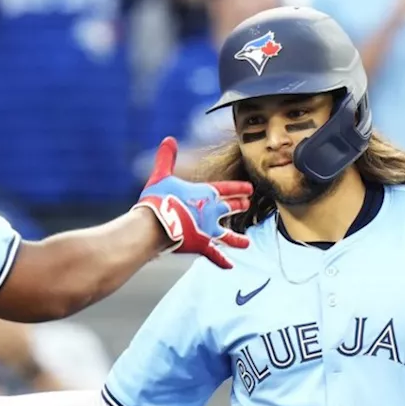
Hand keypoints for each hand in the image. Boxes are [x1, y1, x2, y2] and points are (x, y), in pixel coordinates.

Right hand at [134, 137, 251, 268]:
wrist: (154, 225)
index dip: (238, 189)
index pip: (226, 189)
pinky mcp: (201, 246)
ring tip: (247, 243)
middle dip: (239, 205)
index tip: (250, 189)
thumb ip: (166, 158)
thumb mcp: (161, 175)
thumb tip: (168, 139)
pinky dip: (221, 261)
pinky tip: (230, 266)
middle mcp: (211, 212)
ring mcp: (208, 230)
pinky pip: (214, 255)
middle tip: (248, 204)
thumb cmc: (157, 199)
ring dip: (237, 239)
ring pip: (227, 235)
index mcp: (205, 194)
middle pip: (230, 208)